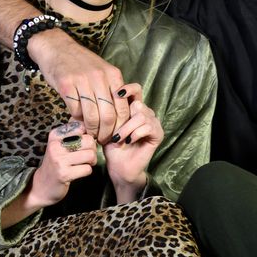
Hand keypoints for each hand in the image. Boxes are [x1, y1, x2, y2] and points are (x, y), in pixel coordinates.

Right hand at [28, 29, 129, 142]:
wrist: (56, 48)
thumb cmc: (80, 63)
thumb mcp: (102, 71)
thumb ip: (111, 89)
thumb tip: (118, 117)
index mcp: (113, 75)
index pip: (122, 107)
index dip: (120, 125)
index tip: (116, 135)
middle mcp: (100, 77)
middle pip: (108, 115)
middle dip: (106, 132)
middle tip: (103, 140)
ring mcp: (82, 81)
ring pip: (91, 115)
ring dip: (91, 130)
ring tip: (91, 135)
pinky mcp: (65, 85)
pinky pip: (75, 110)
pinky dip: (77, 119)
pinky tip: (77, 122)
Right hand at [28, 122, 97, 209]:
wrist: (41, 186)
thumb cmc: (56, 163)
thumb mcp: (60, 145)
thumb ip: (73, 134)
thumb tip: (92, 124)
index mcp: (55, 135)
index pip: (81, 127)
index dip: (87, 136)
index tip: (83, 144)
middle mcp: (56, 145)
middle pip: (89, 140)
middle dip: (92, 150)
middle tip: (87, 156)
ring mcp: (59, 160)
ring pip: (90, 155)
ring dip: (91, 162)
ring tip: (84, 164)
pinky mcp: (64, 174)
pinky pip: (87, 169)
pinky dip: (87, 171)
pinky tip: (78, 172)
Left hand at [103, 88, 162, 203]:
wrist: (120, 167)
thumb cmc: (112, 147)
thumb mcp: (106, 126)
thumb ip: (108, 112)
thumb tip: (98, 99)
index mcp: (134, 108)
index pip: (136, 89)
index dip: (128, 88)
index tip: (117, 93)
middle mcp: (146, 113)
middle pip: (138, 103)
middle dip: (123, 117)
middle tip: (114, 132)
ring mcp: (154, 123)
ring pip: (141, 116)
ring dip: (126, 128)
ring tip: (119, 139)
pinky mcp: (158, 134)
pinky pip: (147, 126)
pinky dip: (135, 134)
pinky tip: (129, 141)